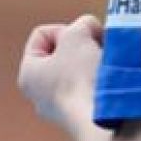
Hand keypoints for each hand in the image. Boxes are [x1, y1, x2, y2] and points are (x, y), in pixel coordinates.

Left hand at [18, 14, 104, 132]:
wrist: (103, 115)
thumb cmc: (81, 76)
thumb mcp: (78, 35)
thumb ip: (81, 24)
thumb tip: (90, 30)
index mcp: (28, 74)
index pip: (42, 35)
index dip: (65, 29)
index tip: (81, 39)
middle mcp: (39, 95)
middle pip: (62, 53)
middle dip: (83, 46)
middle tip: (97, 47)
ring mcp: (61, 109)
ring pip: (79, 71)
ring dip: (94, 61)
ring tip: (107, 64)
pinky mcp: (83, 117)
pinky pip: (91, 88)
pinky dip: (102, 79)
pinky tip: (111, 81)